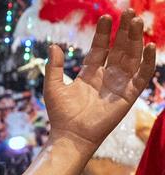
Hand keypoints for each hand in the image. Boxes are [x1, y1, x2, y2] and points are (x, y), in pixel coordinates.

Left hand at [44, 11, 154, 153]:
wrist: (71, 135)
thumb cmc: (61, 114)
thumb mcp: (54, 86)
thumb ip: (55, 67)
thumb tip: (53, 45)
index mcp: (90, 73)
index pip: (100, 48)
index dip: (104, 33)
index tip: (106, 17)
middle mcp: (106, 76)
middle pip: (119, 49)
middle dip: (124, 31)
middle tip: (129, 12)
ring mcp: (119, 84)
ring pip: (132, 57)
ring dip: (135, 40)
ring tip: (137, 22)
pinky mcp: (128, 95)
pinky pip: (141, 76)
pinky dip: (147, 62)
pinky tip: (148, 46)